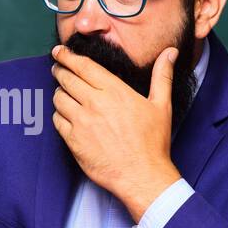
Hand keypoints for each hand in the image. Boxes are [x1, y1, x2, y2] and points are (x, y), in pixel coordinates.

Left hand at [50, 43, 183, 221]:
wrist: (142, 176)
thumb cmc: (153, 143)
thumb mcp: (161, 106)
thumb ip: (161, 76)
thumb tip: (170, 52)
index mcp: (114, 91)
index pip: (83, 65)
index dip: (68, 56)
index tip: (60, 51)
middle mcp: (95, 103)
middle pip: (66, 79)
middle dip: (59, 70)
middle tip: (57, 68)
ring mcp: (81, 122)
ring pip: (58, 99)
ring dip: (59, 93)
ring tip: (64, 93)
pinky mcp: (73, 141)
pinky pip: (57, 121)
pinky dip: (59, 115)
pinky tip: (66, 116)